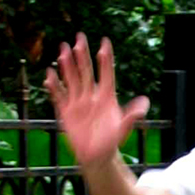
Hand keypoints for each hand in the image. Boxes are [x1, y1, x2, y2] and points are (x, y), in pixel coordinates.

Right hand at [44, 33, 149, 168]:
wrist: (97, 156)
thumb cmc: (112, 141)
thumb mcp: (124, 129)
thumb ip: (132, 115)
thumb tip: (145, 103)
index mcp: (107, 97)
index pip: (106, 74)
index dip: (106, 59)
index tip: (104, 43)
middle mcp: (92, 96)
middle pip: (86, 71)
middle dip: (83, 55)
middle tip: (79, 37)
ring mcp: (78, 102)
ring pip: (72, 79)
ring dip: (67, 65)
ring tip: (63, 49)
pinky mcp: (66, 111)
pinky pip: (59, 96)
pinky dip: (54, 86)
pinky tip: (50, 75)